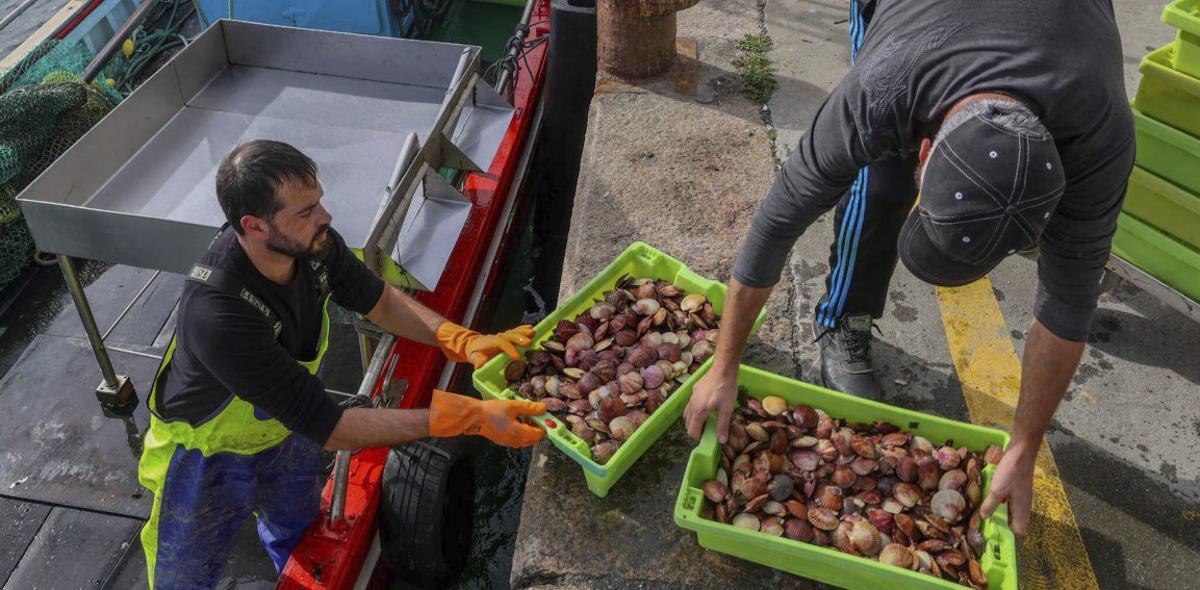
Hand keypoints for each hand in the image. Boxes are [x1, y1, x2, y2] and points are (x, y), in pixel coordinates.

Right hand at [428, 390, 545, 447]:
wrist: (474, 417)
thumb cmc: (493, 410)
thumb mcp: (513, 406)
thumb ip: (530, 408)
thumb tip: (544, 408)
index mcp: (520, 433)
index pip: (539, 434)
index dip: (543, 425)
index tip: (541, 415)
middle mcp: (515, 441)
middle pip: (533, 439)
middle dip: (536, 429)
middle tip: (533, 416)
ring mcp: (508, 442)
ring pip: (525, 441)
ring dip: (528, 431)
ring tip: (523, 417)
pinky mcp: (502, 441)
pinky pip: (516, 440)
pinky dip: (520, 433)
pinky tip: (514, 421)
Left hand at [466, 325, 534, 368]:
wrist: (475, 345)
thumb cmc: (476, 354)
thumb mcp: (475, 358)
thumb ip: (478, 361)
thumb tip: (480, 365)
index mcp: (490, 343)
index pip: (501, 343)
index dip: (509, 349)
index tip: (517, 357)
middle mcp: (498, 337)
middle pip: (509, 336)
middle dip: (519, 338)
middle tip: (529, 343)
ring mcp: (503, 335)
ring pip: (514, 332)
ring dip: (524, 332)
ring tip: (533, 333)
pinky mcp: (508, 336)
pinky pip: (516, 331)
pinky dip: (523, 329)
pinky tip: (531, 328)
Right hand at [684, 369, 738, 442]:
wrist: (723, 369)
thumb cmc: (726, 389)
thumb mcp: (726, 409)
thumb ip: (722, 426)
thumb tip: (721, 441)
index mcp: (698, 412)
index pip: (692, 431)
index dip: (699, 437)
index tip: (708, 437)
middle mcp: (691, 405)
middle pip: (688, 424)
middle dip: (696, 430)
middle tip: (708, 430)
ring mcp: (691, 396)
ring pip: (687, 414)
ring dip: (694, 420)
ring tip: (706, 420)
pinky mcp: (694, 390)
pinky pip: (690, 405)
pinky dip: (694, 411)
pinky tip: (706, 406)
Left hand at [979, 443, 1036, 535]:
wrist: (1021, 451)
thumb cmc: (1011, 471)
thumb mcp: (997, 489)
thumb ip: (990, 504)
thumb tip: (983, 517)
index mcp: (1022, 509)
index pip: (1019, 530)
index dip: (1008, 534)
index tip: (993, 533)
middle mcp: (1024, 504)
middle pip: (1015, 521)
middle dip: (1001, 523)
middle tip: (984, 523)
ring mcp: (1021, 495)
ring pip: (1011, 510)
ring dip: (999, 511)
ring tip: (983, 511)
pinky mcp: (1017, 487)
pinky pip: (1009, 500)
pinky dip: (1000, 501)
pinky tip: (989, 495)